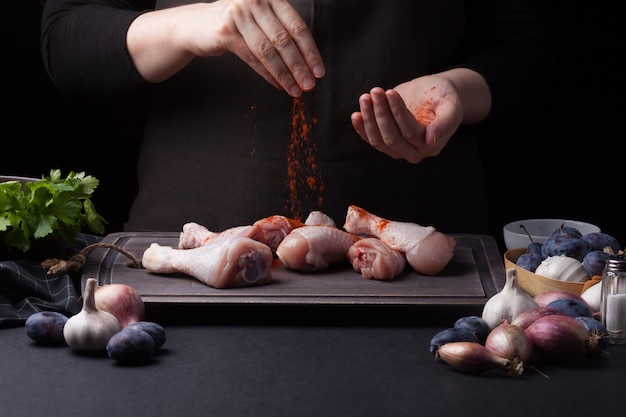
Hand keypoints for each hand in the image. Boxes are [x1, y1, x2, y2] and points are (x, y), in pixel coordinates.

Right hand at [128, 0, 324, 96]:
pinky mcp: (225, 31)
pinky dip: (268, 74)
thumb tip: (307, 62)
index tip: (319, 71)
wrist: (196, 25)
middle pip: (284, 40)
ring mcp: (239, 14)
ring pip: (269, 51)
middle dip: (300, 66)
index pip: (297, 26)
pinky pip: (252, 58)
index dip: (310, 51)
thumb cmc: (236, 25)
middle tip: (310, 85)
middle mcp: (256, 0)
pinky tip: (278, 85)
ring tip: (295, 90)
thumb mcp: (261, 21)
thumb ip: (282, 32)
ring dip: (285, 74)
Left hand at [350, 75, 463, 163]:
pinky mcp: (386, 144)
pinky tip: (356, 114)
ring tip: (366, 96)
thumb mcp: (451, 105)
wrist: (432, 96)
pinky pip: (371, 140)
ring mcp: (399, 151)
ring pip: (379, 141)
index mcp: (432, 146)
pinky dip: (361, 128)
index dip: (398, 112)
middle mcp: (415, 153)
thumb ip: (446, 122)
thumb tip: (431, 139)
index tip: (390, 92)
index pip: (410, 132)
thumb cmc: (443, 96)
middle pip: (392, 138)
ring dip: (369, 118)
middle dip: (381, 114)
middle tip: (375, 91)